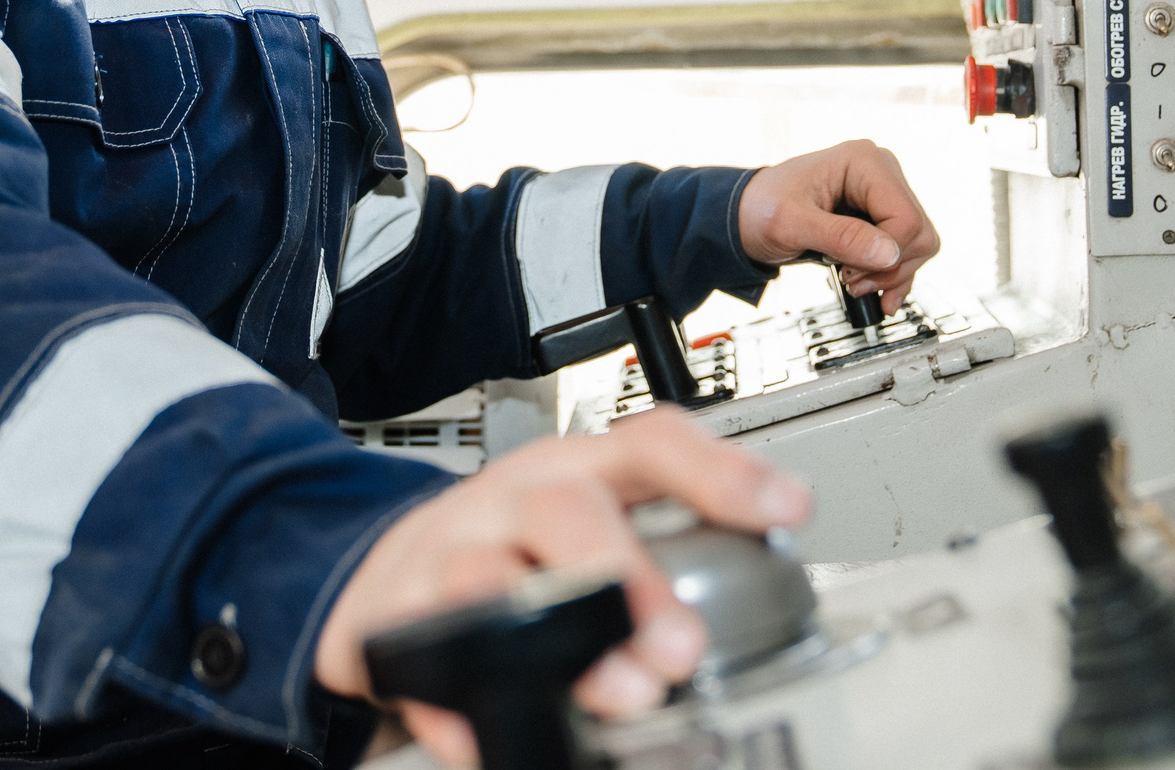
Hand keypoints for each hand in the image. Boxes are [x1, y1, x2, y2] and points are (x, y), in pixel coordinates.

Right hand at [313, 408, 811, 764]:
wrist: (389, 571)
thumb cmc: (514, 552)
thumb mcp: (585, 532)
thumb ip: (661, 563)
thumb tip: (759, 629)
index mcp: (577, 470)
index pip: (651, 443)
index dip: (719, 469)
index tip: (784, 508)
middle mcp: (512, 498)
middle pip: (565, 506)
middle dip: (628, 576)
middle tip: (682, 646)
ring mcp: (448, 551)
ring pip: (490, 575)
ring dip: (555, 637)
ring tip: (617, 692)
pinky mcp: (395, 613)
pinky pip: (426, 653)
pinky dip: (464, 701)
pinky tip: (501, 732)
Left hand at [737, 140, 940, 302]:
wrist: (745, 216)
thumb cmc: (759, 209)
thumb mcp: (790, 224)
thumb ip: (840, 237)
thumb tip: (888, 253)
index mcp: (863, 161)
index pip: (906, 219)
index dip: (885, 255)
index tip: (850, 271)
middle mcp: (881, 173)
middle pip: (919, 233)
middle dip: (889, 267)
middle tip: (851, 280)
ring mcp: (883, 195)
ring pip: (919, 245)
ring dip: (891, 273)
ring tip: (853, 281)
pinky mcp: (881, 216)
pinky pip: (908, 251)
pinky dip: (894, 275)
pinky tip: (876, 292)